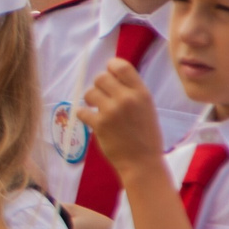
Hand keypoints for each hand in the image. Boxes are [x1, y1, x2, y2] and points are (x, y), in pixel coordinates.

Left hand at [77, 58, 163, 179]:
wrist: (142, 162)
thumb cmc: (146, 135)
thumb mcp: (146, 107)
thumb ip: (132, 92)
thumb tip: (112, 76)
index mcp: (141, 93)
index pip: (121, 66)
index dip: (111, 67)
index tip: (110, 74)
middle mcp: (126, 98)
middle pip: (100, 77)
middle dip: (98, 85)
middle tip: (102, 96)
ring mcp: (111, 111)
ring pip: (89, 92)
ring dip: (90, 100)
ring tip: (97, 109)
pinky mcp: (99, 124)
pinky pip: (82, 111)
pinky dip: (84, 115)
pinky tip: (92, 120)